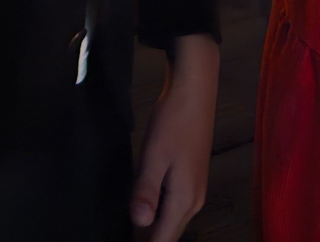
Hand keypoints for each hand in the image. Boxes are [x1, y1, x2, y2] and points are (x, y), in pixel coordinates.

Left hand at [130, 33, 217, 240]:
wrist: (195, 91)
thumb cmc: (173, 122)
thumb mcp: (154, 157)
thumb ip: (146, 192)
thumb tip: (139, 223)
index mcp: (184, 200)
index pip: (163, 240)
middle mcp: (194, 201)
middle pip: (169, 233)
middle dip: (148, 240)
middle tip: (123, 237)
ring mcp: (195, 189)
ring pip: (172, 220)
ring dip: (154, 227)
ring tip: (130, 231)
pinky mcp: (191, 177)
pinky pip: (174, 206)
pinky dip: (159, 212)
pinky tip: (144, 207)